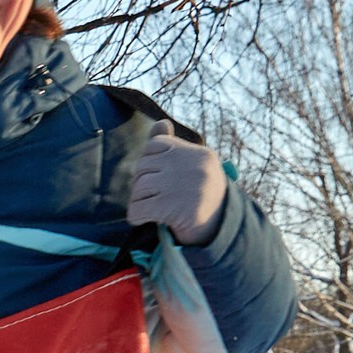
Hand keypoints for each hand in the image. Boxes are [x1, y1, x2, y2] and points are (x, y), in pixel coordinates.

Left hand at [129, 121, 228, 245]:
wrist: (217, 229)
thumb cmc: (199, 194)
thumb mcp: (192, 166)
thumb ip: (173, 146)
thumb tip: (161, 123)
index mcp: (198, 153)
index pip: (155, 145)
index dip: (149, 161)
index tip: (157, 177)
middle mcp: (193, 166)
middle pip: (143, 166)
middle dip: (141, 183)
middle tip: (152, 196)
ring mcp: (183, 186)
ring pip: (138, 187)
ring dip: (138, 200)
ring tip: (150, 207)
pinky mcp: (172, 208)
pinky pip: (137, 208)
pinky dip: (135, 216)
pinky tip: (143, 219)